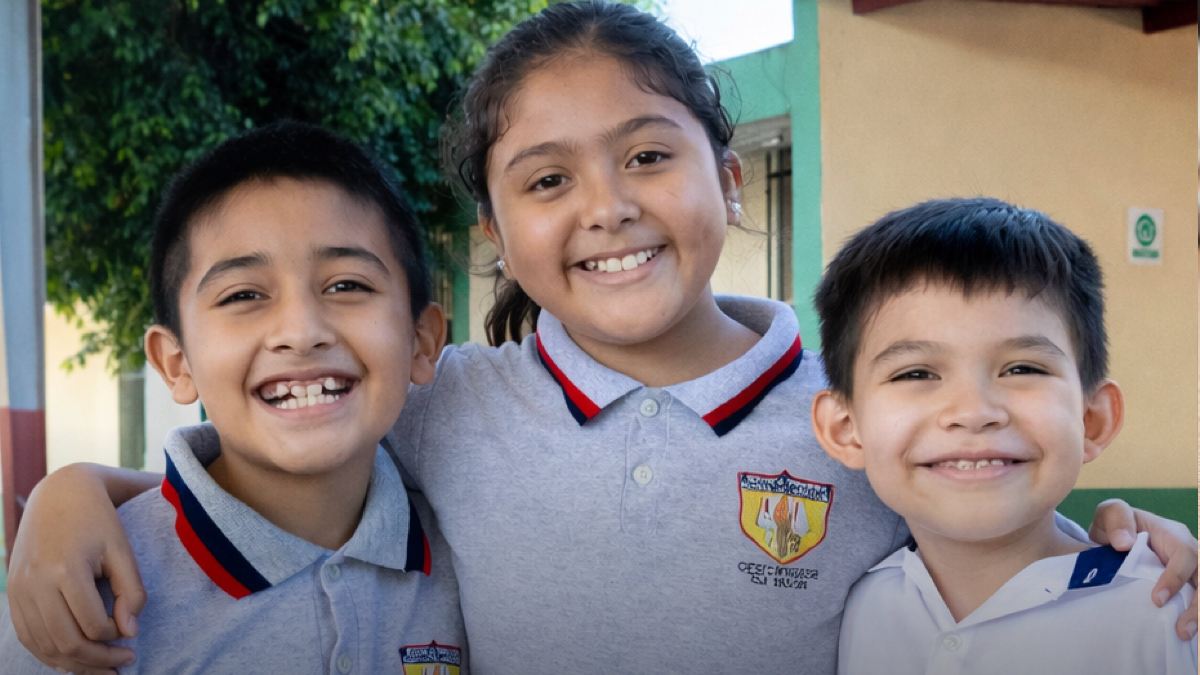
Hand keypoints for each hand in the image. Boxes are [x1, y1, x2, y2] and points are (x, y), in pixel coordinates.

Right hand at [6, 464, 145, 672]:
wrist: (58, 496)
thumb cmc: (98, 521)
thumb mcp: (122, 549)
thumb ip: (131, 590)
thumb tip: (130, 632)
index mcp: (65, 569)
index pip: (91, 624)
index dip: (114, 636)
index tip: (130, 634)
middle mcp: (35, 583)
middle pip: (65, 642)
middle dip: (98, 660)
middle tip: (124, 663)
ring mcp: (19, 591)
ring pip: (44, 646)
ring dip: (75, 664)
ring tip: (104, 668)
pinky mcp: (13, 595)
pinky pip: (29, 637)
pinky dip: (51, 654)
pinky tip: (76, 658)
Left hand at [1089, 498, 1197, 639]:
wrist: (1117, 539)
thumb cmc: (1117, 526)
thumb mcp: (1110, 514)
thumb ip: (1116, 520)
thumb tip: (1124, 543)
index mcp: (1173, 535)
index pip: (1185, 556)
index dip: (1175, 578)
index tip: (1157, 599)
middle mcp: (1190, 553)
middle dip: (1198, 605)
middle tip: (1182, 629)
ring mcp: (1193, 571)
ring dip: (1199, 613)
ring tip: (1184, 634)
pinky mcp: (1189, 587)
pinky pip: (1196, 599)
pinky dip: (1194, 615)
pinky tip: (1187, 633)